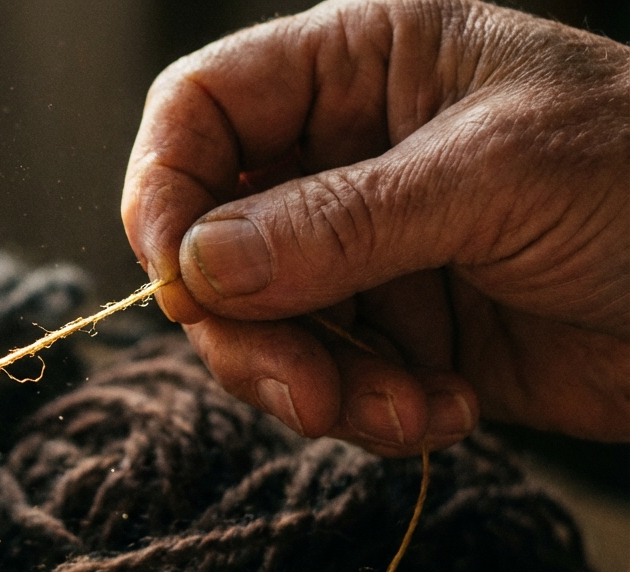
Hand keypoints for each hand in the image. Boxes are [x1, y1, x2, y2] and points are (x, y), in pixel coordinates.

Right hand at [122, 0, 629, 455]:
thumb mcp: (496, 178)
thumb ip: (339, 222)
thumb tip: (198, 268)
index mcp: (363, 66)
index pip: (203, 109)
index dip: (163, 189)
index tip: (177, 280)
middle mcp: (345, 155)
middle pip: (211, 238)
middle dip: (244, 325)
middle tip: (298, 388)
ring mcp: (366, 251)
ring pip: (258, 325)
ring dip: (309, 385)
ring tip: (389, 412)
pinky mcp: (397, 335)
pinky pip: (324, 381)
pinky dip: (365, 414)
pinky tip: (445, 413)